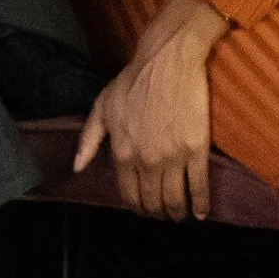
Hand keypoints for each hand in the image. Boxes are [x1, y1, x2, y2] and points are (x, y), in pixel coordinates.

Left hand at [74, 0, 228, 219]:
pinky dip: (200, 205)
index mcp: (122, 152)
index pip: (128, 193)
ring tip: (180, 215)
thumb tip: (78, 168)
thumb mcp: (102, 106)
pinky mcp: (196, 151)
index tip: (144, 208)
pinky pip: (199, 186)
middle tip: (163, 214)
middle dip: (158, 213)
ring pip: (175, 199)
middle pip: (152, 201)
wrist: (167, 62)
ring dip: (177, 213)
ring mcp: (172, 158)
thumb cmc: (133, 81)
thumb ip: (88, 139)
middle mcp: (146, 161)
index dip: (137, 206)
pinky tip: (201, 213)